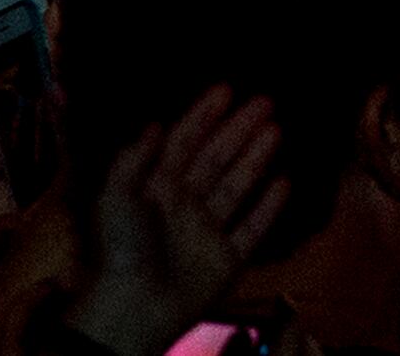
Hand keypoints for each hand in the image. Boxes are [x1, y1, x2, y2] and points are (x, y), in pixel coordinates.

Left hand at [62, 87, 286, 355]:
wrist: (133, 309)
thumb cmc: (119, 253)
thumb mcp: (114, 199)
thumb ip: (132, 160)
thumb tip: (154, 124)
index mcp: (154, 191)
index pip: (182, 145)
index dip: (202, 117)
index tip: (225, 90)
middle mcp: (183, 207)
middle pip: (215, 160)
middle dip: (238, 129)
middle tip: (264, 101)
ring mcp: (206, 233)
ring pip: (237, 187)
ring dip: (255, 157)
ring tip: (276, 129)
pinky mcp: (226, 260)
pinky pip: (253, 228)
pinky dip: (269, 207)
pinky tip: (285, 183)